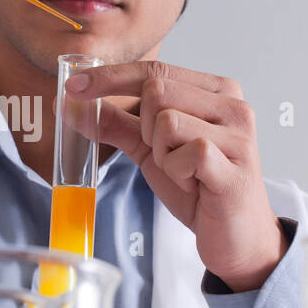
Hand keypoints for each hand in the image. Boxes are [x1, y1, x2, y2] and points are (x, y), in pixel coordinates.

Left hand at [65, 60, 286, 291]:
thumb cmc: (198, 189)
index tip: (73, 86)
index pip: (155, 70)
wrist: (235, 237)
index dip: (111, 76)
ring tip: (185, 174)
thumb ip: (116, 124)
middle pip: (157, 91)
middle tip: (166, 157)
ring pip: (167, 121)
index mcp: (215, 92)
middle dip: (145, 128)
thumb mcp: (151, 150)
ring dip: (162, 155)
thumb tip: (69, 104)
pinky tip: (194, 185)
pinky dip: (178, 172)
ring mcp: (239, 133)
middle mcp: (232, 105)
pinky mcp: (237, 164)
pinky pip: (188, 152)